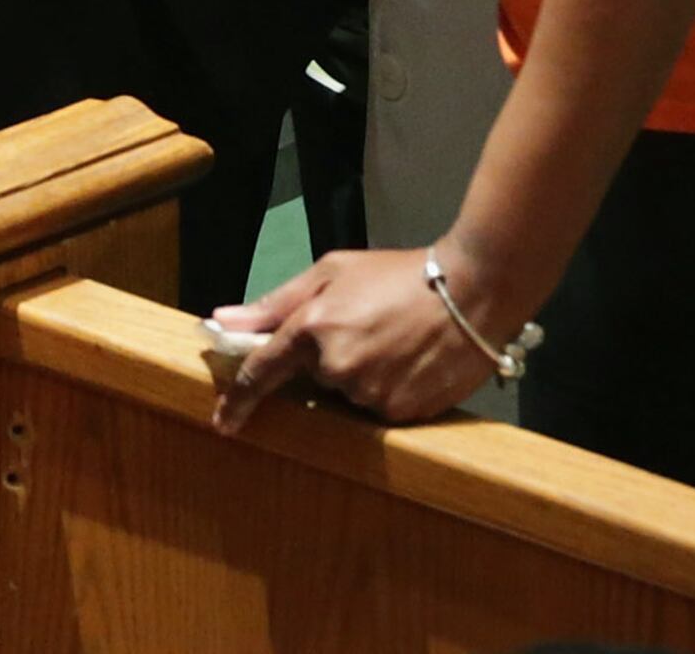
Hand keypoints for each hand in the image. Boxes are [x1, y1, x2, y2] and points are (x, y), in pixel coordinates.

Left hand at [208, 246, 509, 433]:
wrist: (472, 291)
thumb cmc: (397, 275)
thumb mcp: (332, 272)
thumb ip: (274, 304)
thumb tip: (223, 322)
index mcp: (312, 327)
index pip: (261, 372)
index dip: (238, 399)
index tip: (222, 423)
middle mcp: (336, 368)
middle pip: (315, 377)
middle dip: (328, 357)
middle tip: (365, 326)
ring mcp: (370, 395)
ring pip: (348, 393)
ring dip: (359, 373)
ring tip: (393, 340)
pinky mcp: (401, 414)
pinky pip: (378, 408)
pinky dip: (386, 388)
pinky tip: (409, 361)